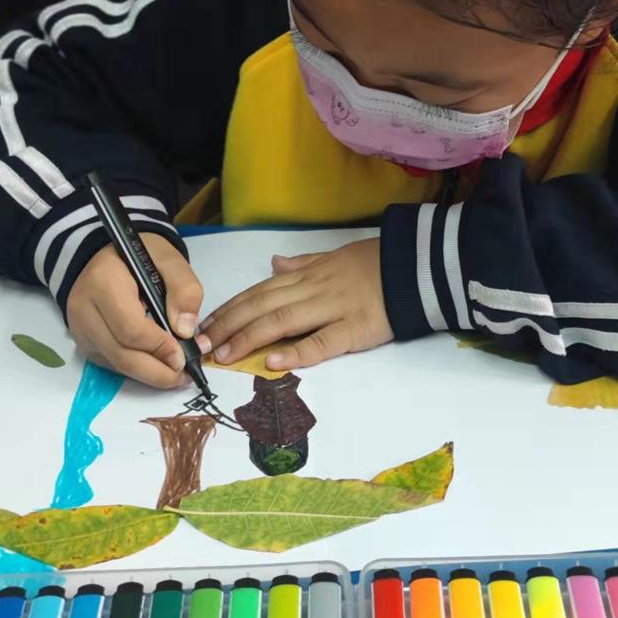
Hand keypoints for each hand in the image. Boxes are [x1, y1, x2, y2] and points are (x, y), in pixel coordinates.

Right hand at [67, 233, 202, 387]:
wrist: (107, 253)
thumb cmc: (141, 254)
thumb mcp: (170, 258)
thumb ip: (184, 288)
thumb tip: (185, 330)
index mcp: (104, 282)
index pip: (130, 328)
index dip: (159, 347)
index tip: (185, 356)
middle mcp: (84, 309)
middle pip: (120, 354)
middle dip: (155, 371)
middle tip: (184, 376)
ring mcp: (80, 328)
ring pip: (115, 364)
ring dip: (147, 374)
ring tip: (175, 372)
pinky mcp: (83, 340)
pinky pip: (110, 363)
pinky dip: (135, 368)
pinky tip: (156, 363)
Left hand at [196, 238, 393, 370]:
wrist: (414, 266)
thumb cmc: (374, 263)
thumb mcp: (334, 256)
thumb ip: (303, 264)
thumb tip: (274, 264)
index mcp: (307, 275)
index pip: (259, 292)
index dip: (230, 308)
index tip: (206, 326)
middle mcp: (313, 290)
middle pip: (263, 307)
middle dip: (229, 326)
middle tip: (202, 346)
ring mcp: (332, 309)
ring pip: (283, 322)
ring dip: (249, 338)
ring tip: (225, 355)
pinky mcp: (354, 330)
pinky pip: (321, 342)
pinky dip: (296, 352)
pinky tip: (273, 361)